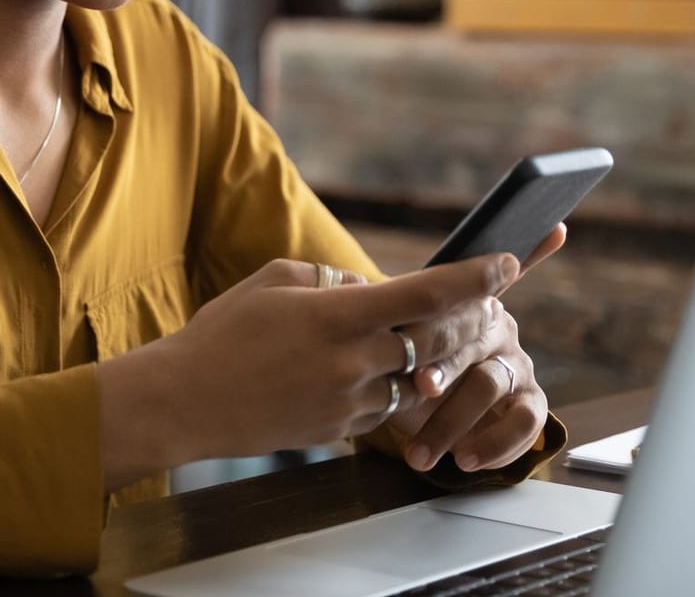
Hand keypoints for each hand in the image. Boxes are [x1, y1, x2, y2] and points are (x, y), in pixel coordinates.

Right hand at [106, 252, 518, 477]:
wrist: (185, 401)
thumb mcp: (275, 278)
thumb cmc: (225, 332)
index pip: (426, 294)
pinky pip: (381, 406)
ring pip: (409, 377)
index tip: (509, 262)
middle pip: (432, 341)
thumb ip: (333, 278)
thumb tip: (372, 289)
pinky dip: (378, 386)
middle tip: (467, 301)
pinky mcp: (341, 432)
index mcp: (338, 314)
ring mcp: (349, 402)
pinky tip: (337, 373)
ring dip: (407, 358)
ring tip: (367, 340)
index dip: (475, 278)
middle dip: (454, 321)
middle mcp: (353, 361)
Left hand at [388, 224, 566, 472]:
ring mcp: (516, 364)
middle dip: (443, 363)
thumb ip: (370, 303)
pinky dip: (498, 444)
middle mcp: (498, 326)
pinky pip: (527, 421)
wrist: (405, 410)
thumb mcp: (376, 327)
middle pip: (473, 337)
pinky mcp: (528, 404)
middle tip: (418, 385)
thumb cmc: (391, 358)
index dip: (508, 260)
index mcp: (467, 299)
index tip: (512, 257)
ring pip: (490, 384)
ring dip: (454, 417)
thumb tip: (346, 283)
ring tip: (422, 449)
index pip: (491, 273)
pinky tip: (465, 460)